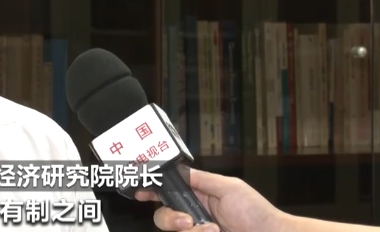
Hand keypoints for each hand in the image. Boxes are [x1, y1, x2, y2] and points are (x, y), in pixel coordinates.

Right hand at [134, 168, 285, 231]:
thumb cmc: (256, 213)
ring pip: (173, 230)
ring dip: (190, 231)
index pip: (168, 192)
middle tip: (186, 221)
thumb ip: (200, 179)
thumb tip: (176, 170)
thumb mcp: (229, 187)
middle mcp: (194, 217)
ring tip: (212, 231)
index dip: (151, 190)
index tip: (140, 192)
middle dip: (169, 218)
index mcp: (198, 197)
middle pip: (162, 216)